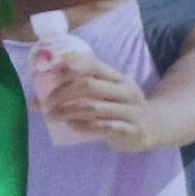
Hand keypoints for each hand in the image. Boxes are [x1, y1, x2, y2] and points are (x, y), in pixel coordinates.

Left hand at [39, 57, 154, 151]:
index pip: (93, 65)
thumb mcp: (109, 94)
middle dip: (64, 92)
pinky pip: (104, 128)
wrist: (156, 126)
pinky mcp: (131, 130)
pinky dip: (84, 126)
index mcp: (118, 77)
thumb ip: (82, 93)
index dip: (71, 69)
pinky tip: (72, 126)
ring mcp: (130, 110)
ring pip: (94, 108)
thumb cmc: (122, 108)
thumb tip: (38, 98)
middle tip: (47, 102)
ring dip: (68, 111)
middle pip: (90, 85)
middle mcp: (125, 91)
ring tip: (51, 116)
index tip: (52, 78)